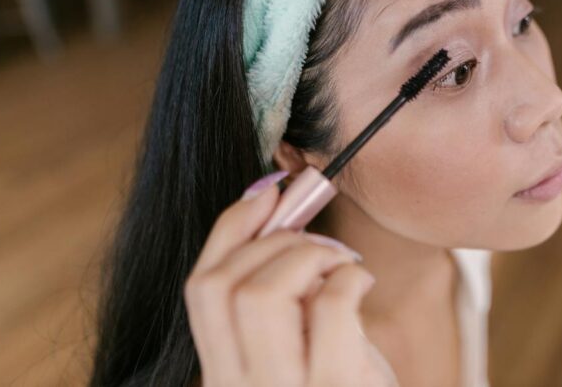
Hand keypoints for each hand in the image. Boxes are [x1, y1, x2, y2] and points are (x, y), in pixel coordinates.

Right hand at [184, 173, 398, 385]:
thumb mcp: (299, 348)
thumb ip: (278, 294)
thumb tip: (269, 200)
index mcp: (221, 375)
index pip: (200, 287)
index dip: (232, 227)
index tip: (269, 193)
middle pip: (220, 285)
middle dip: (274, 241)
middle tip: (318, 244)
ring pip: (261, 293)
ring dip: (307, 256)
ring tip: (339, 264)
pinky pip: (329, 306)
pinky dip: (348, 277)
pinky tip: (362, 284)